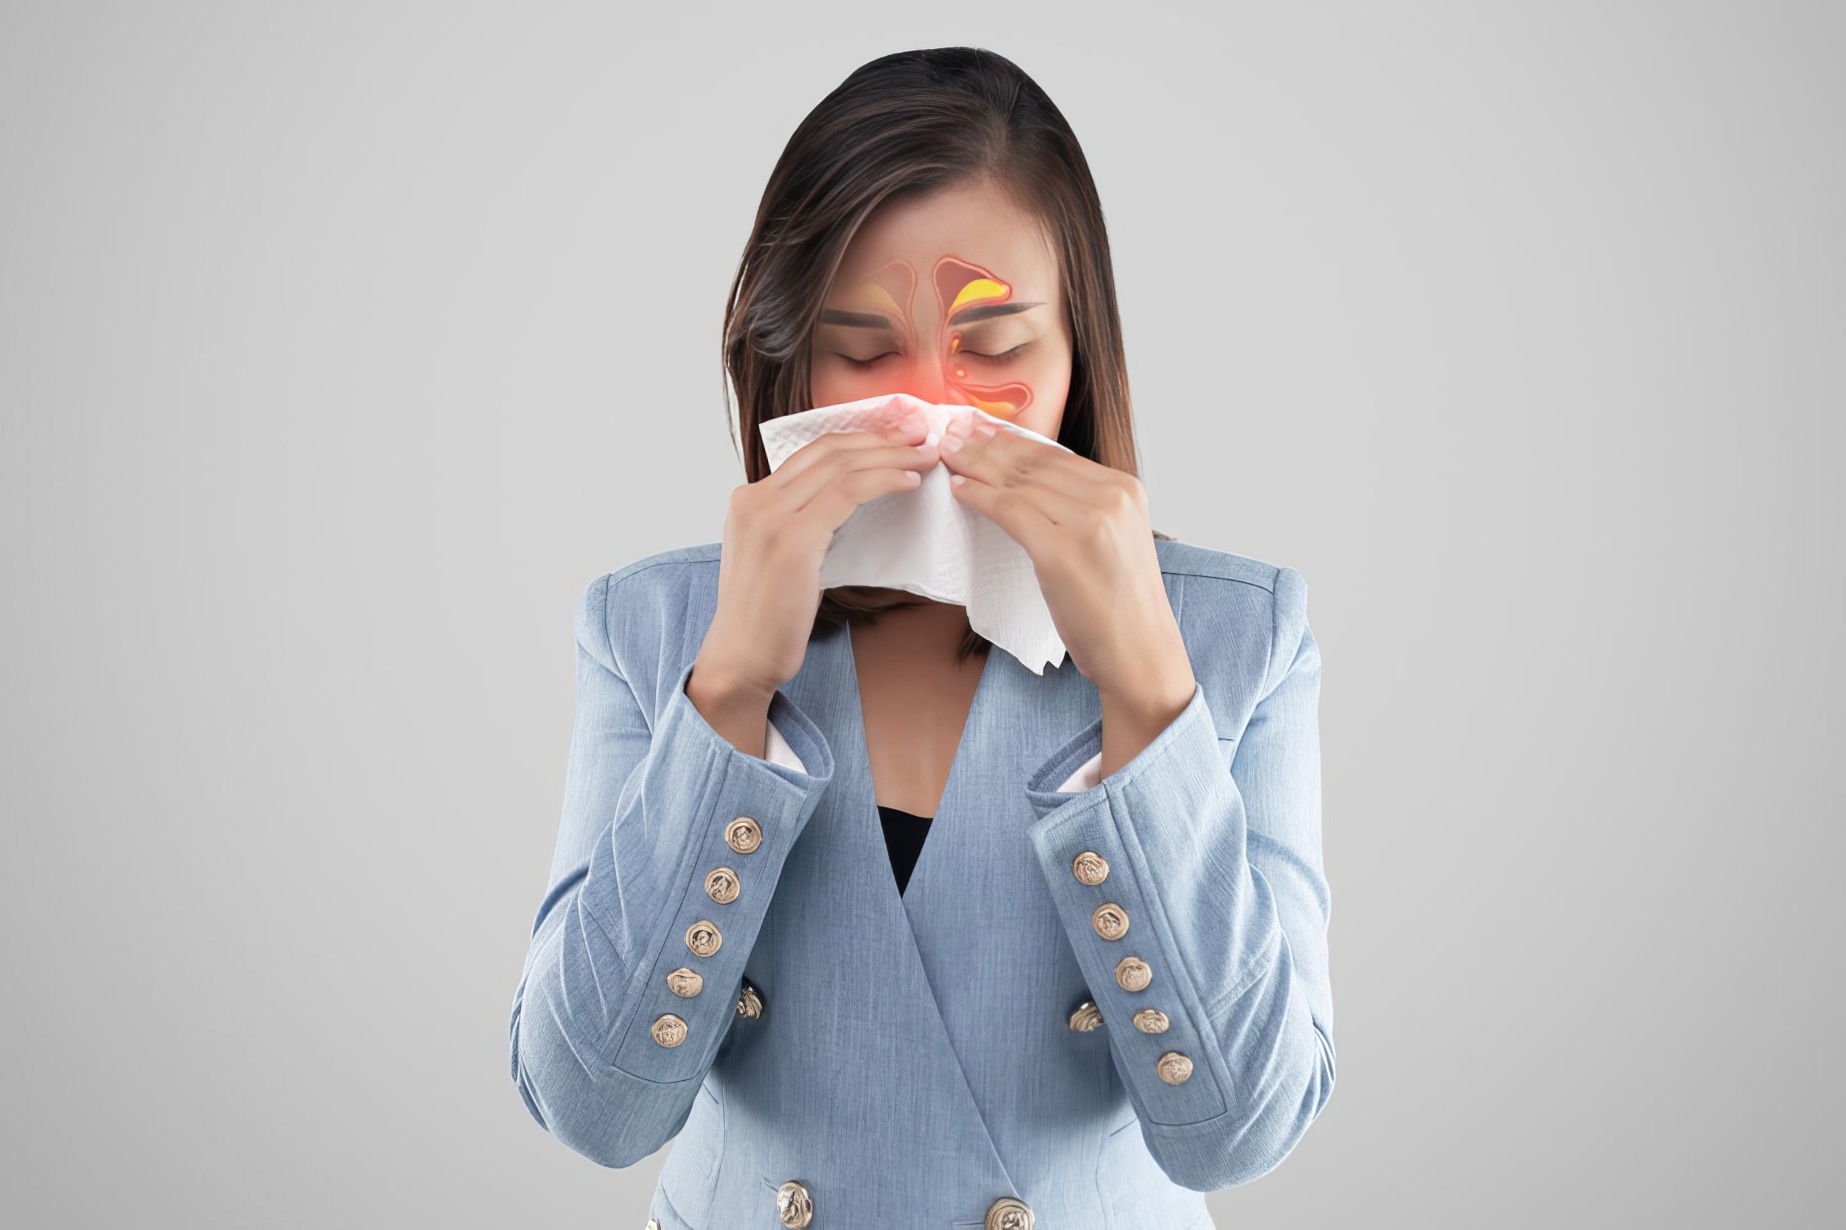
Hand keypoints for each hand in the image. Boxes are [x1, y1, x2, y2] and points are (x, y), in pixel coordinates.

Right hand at [693, 407, 938, 715]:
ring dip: (889, 456)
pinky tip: (908, 482)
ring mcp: (769, 516)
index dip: (858, 437)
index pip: (811, 453)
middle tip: (919, 433)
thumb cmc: (767, 619)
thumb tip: (846, 508)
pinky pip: (847, 494)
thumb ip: (800, 526)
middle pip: (827, 450)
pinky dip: (882, 481)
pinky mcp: (792, 540)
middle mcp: (755, 500)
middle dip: (880, 436)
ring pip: (840, 466)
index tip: (896, 434)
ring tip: (924, 456)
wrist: (741, 659)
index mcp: (750, 500)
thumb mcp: (779, 558)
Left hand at [935, 414, 1194, 713]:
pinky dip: (979, 497)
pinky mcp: (1061, 552)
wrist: (1140, 651)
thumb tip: (1029, 484)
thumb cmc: (1120, 604)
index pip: (1056, 456)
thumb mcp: (1112, 540)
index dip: (1012, 439)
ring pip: (1018, 482)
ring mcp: (1088, 523)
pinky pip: (1009, 511)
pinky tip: (959, 489)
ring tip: (947, 455)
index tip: (980, 428)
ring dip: (975, 465)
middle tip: (951, 432)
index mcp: (1125, 489)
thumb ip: (1084, 507)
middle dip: (986, 444)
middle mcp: (1111, 498)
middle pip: (1034, 463)